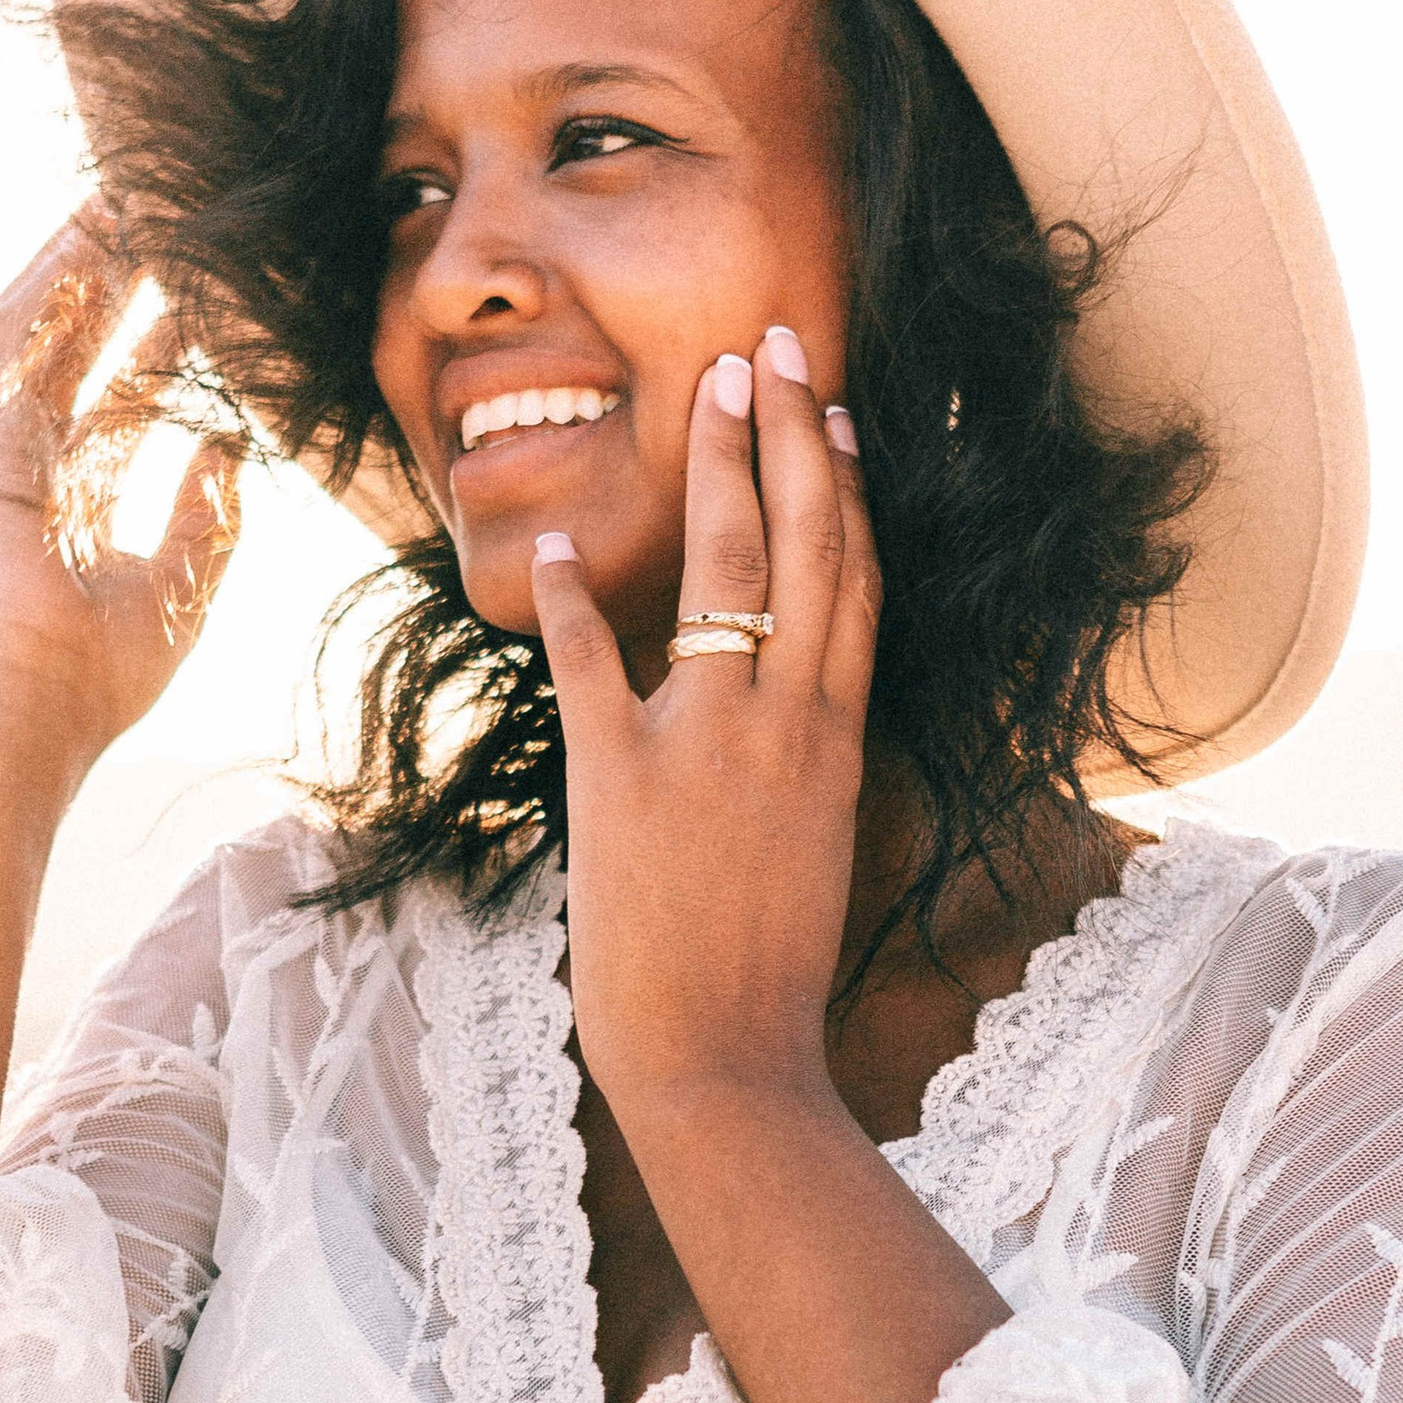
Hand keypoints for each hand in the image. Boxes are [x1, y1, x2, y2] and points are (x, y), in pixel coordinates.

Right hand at [0, 210, 241, 766]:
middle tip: (155, 223)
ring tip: (110, 209)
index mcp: (76, 505)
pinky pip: (3, 355)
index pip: (120, 401)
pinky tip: (72, 251)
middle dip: (112, 288)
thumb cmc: (99, 674)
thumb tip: (229, 445)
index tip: (198, 293)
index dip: (156, 343)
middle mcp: (33, 471)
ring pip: (35, 338)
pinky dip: (37, 300)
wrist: (32, 711)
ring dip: (69, 274)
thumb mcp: (182, 585)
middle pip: (75, 355)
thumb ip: (207, 515)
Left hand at [530, 326, 878, 1119]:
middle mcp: (785, 719)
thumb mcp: (814, 842)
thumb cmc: (769, 969)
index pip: (851, 580)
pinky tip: (551, 543)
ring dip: (718, 468)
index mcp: (837, 736)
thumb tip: (788, 705)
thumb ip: (801, 761)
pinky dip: (568, 600)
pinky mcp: (621, 775)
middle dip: (789, 431)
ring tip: (711, 387)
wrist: (725, 1057)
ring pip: (727, 571)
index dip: (843, 485)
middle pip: (801, 543)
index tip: (833, 410)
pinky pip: (591, 662)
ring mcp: (707, 740)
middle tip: (776, 344)